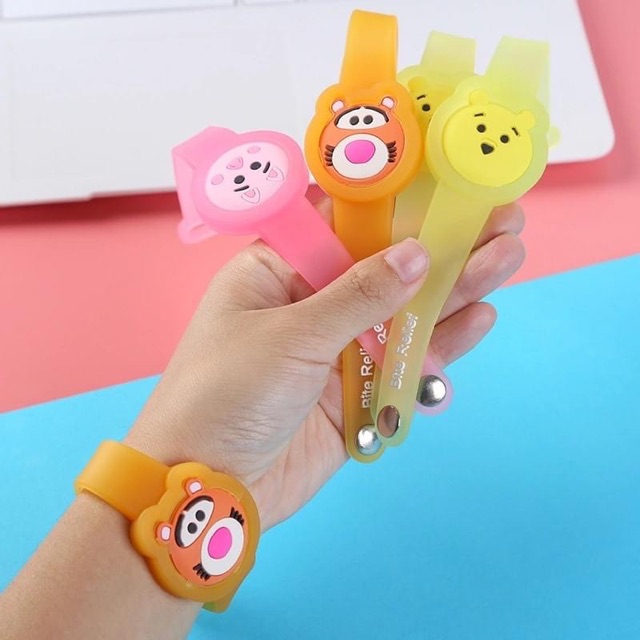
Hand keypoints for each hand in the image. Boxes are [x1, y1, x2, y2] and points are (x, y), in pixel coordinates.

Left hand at [127, 195, 524, 530]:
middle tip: (501, 221)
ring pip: (402, 315)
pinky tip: (478, 319)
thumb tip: (416, 253)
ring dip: (452, 290)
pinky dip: (438, 345)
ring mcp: (335, 350)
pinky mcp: (353, 394)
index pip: (343, 225)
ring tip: (506, 258)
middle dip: (441, 246)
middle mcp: (310, 304)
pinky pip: (402, 363)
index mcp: (278, 272)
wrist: (205, 486)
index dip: (396, 204)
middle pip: (384, 268)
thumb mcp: (290, 335)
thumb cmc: (225, 394)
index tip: (447, 185)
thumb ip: (358, 297)